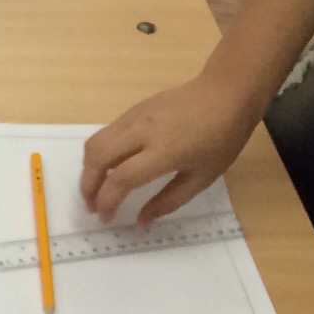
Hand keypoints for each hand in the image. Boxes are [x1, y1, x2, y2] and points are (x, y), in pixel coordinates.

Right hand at [80, 73, 259, 224]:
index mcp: (165, 151)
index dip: (107, 202)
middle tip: (92, 206)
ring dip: (88, 169)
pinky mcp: (131, 110)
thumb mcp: (203, 177)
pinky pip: (105, 134)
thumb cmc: (222, 138)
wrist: (226, 93)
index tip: (106, 218)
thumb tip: (141, 221)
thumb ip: (169, 201)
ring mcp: (133, 117)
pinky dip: (98, 154)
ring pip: (94, 143)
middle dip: (87, 187)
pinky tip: (109, 167)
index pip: (121, 179)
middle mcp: (142, 132)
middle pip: (97, 159)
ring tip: (96, 188)